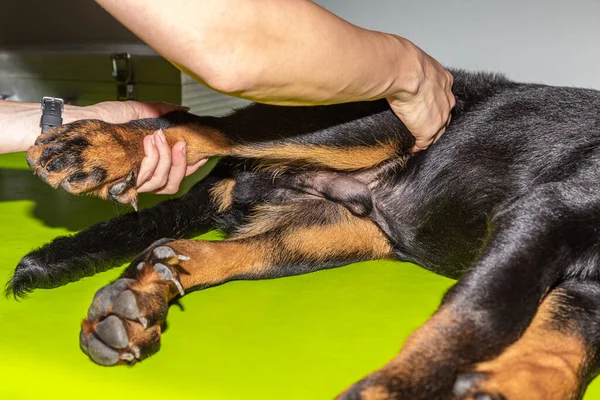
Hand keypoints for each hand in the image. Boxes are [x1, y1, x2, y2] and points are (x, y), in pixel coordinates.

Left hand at [83, 101, 207, 193]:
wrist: (79, 122)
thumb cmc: (103, 117)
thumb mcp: (138, 110)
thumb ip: (162, 111)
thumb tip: (184, 109)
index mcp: (148, 165)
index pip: (177, 174)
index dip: (191, 166)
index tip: (202, 152)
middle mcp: (140, 178)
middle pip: (172, 183)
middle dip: (180, 162)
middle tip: (178, 142)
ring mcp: (130, 183)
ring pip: (161, 182)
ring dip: (163, 158)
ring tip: (155, 136)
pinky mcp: (119, 184)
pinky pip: (145, 181)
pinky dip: (151, 161)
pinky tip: (148, 143)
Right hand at [388, 49, 454, 151]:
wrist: (406, 73)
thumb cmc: (406, 63)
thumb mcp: (414, 61)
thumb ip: (411, 68)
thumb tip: (395, 66)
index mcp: (444, 81)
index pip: (443, 97)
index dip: (435, 104)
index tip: (426, 107)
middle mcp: (446, 100)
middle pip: (444, 116)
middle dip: (435, 122)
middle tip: (422, 125)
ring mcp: (439, 117)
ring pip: (437, 132)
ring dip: (429, 137)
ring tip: (418, 140)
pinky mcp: (428, 130)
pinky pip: (424, 143)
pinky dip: (417, 147)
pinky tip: (411, 149)